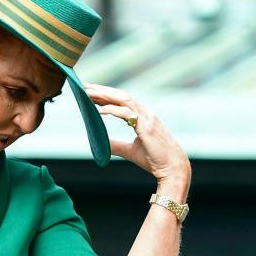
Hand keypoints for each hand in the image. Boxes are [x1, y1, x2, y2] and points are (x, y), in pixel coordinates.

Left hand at [83, 83, 190, 198]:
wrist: (172, 168)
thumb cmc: (155, 159)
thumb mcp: (130, 151)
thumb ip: (117, 145)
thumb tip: (102, 143)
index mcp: (142, 117)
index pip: (121, 100)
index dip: (106, 94)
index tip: (90, 92)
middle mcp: (145, 113)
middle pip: (120, 95)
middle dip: (102, 90)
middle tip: (84, 86)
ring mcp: (147, 118)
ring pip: (123, 99)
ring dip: (105, 95)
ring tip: (88, 94)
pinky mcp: (147, 127)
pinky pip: (127, 113)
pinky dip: (112, 110)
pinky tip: (99, 110)